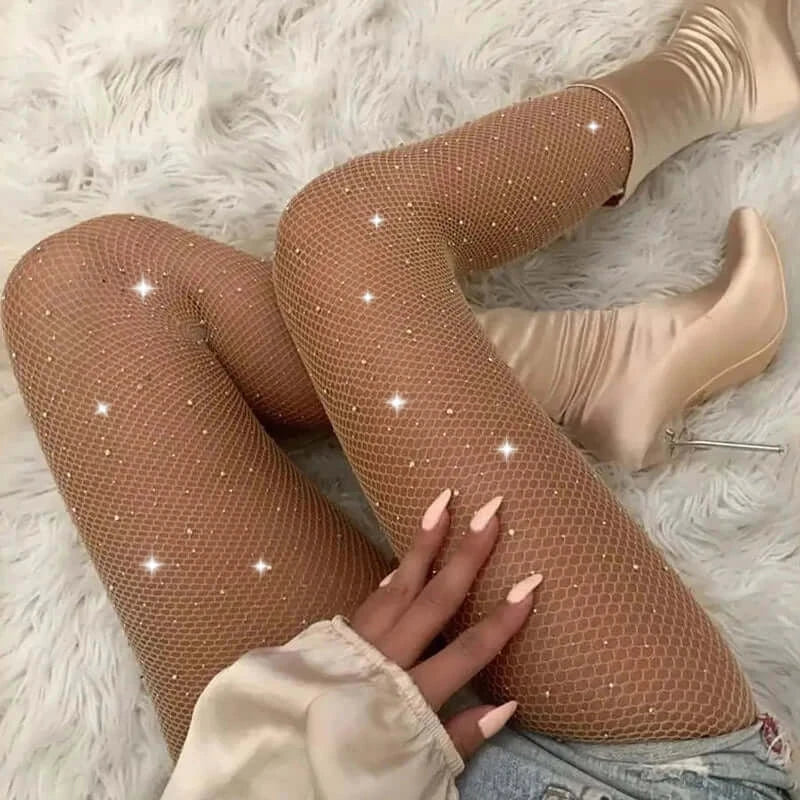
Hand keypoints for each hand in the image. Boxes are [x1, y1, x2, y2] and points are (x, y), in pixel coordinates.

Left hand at [349, 489, 542, 760]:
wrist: (281, 762)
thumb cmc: (356, 768)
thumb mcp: (415, 766)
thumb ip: (460, 736)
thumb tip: (509, 704)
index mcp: (411, 693)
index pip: (469, 650)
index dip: (504, 618)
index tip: (532, 581)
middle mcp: (387, 657)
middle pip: (435, 599)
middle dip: (468, 553)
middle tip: (491, 510)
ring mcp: (360, 640)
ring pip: (399, 583)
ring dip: (423, 543)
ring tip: (442, 504)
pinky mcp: (338, 635)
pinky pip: (372, 599)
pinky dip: (392, 577)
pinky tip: (403, 561)